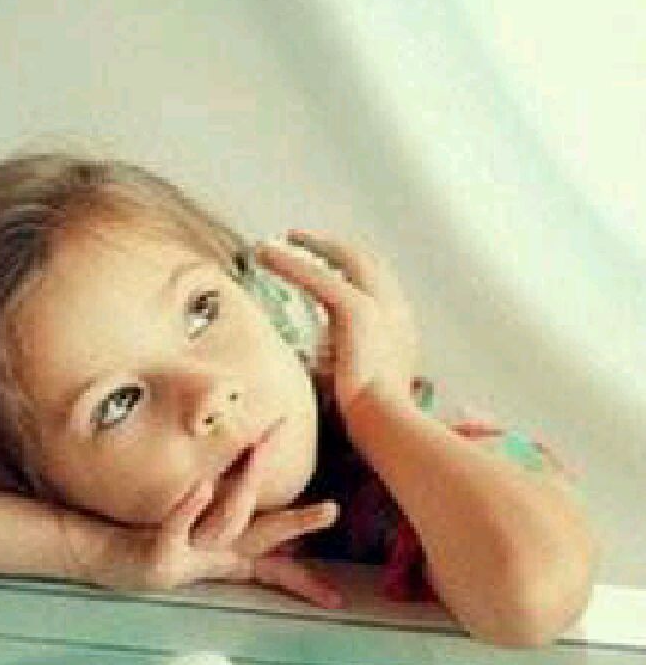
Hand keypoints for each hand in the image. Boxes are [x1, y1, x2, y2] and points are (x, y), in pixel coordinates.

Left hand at [99, 434, 343, 608]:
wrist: (98, 557)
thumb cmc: (146, 538)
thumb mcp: (191, 528)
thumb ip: (220, 508)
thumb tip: (247, 473)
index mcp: (224, 554)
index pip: (275, 563)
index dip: (306, 577)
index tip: (338, 596)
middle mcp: (212, 557)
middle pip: (262, 538)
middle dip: (297, 524)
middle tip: (330, 509)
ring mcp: (187, 557)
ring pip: (225, 525)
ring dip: (245, 489)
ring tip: (258, 450)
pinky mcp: (158, 556)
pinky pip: (176, 527)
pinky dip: (190, 506)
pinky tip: (203, 482)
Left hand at [256, 230, 421, 419]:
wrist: (385, 427)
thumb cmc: (368, 419)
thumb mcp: (353, 381)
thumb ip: (337, 361)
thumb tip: (314, 357)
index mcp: (400, 329)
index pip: (377, 283)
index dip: (349, 267)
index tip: (325, 262)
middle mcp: (396, 311)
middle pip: (366, 261)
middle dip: (331, 246)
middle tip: (297, 237)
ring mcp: (381, 307)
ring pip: (344, 259)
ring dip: (308, 246)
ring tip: (273, 245)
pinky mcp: (357, 311)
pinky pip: (318, 276)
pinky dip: (289, 263)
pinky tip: (265, 255)